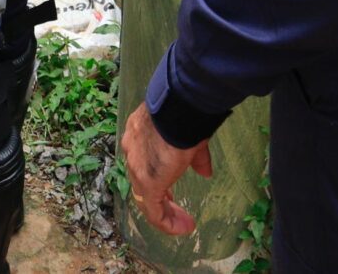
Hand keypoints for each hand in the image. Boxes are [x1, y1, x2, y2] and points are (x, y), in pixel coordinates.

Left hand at [120, 105, 210, 235]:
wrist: (179, 110)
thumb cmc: (185, 116)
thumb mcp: (190, 138)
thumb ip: (196, 158)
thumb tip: (205, 172)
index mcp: (139, 135)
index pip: (142, 164)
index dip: (156, 178)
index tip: (170, 192)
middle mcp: (132, 151)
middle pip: (141, 182)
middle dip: (160, 198)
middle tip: (175, 208)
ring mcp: (136, 167)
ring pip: (146, 199)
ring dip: (165, 213)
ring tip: (183, 224)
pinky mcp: (147, 182)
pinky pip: (153, 210)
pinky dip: (167, 222)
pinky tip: (182, 227)